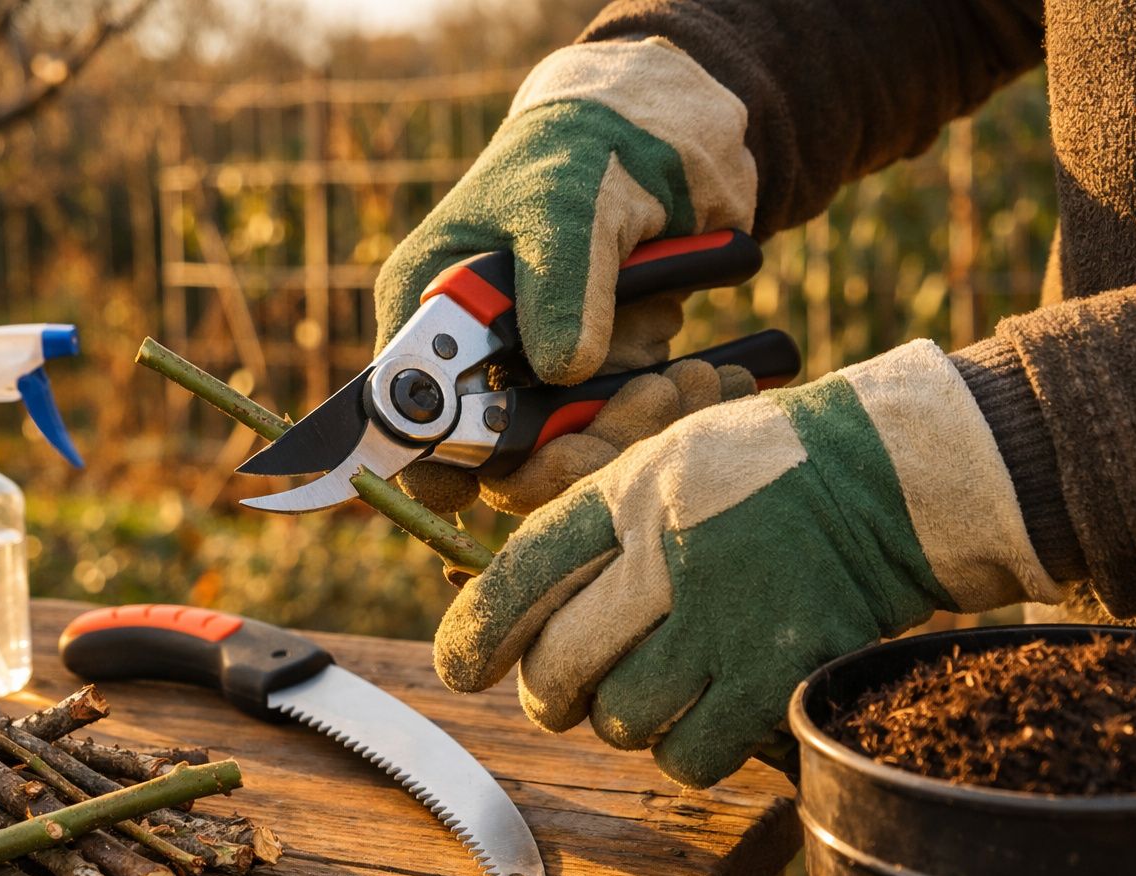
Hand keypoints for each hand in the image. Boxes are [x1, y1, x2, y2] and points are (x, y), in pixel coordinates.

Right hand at [373, 37, 756, 513]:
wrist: (667, 138)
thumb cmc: (585, 151)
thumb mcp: (566, 208)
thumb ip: (560, 287)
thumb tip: (563, 372)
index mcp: (430, 308)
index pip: (412, 417)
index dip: (441, 464)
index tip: (495, 477)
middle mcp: (475, 358)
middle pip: (503, 459)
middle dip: (581, 446)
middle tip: (652, 396)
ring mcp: (539, 378)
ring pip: (575, 454)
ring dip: (641, 427)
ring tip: (697, 377)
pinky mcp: (600, 386)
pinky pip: (628, 435)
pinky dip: (677, 415)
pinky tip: (723, 378)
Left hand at [434, 341, 1061, 786]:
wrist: (894, 479)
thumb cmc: (766, 471)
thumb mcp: (666, 461)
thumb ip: (592, 525)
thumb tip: (512, 608)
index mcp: (633, 494)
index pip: (524, 575)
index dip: (477, 632)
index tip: (459, 668)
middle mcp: (670, 556)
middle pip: (561, 667)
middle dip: (548, 693)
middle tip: (562, 693)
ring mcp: (728, 620)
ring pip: (621, 719)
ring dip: (623, 717)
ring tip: (653, 685)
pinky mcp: (780, 674)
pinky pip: (692, 755)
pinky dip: (686, 749)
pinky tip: (704, 711)